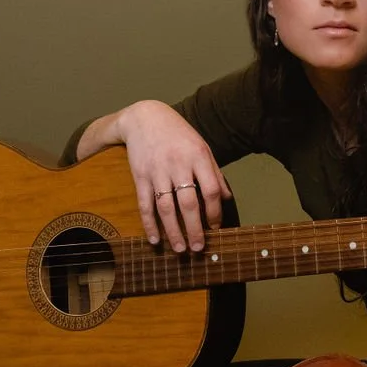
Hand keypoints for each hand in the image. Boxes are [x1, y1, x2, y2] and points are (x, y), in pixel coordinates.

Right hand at [78, 101, 231, 251]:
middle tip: (198, 248)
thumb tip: (226, 198)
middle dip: (195, 229)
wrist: (144, 117)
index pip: (210, 189)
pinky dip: (149, 224)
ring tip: (180, 249)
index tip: (215, 227)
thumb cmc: (177, 134)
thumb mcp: (201, 147)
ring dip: (173, 231)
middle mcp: (178, 164)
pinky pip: (145, 204)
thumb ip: (214, 173)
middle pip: (189, 203)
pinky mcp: (140, 175)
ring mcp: (157, 171)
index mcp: (198, 156)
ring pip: (166, 207)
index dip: (214, 212)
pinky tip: (155, 239)